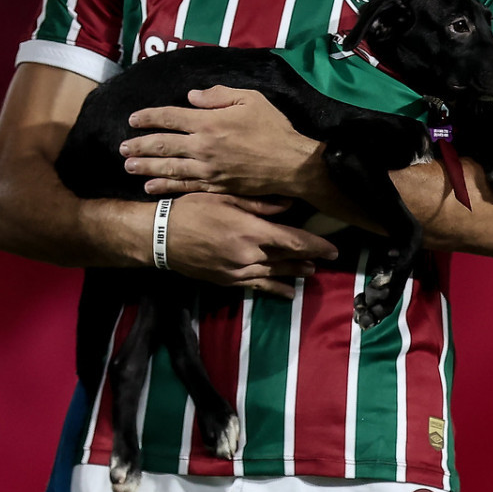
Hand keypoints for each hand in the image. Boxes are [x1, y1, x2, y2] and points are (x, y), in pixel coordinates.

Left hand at [123, 87, 323, 199]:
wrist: (293, 164)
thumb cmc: (275, 129)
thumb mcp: (252, 99)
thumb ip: (219, 95)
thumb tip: (192, 96)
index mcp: (209, 122)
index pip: (170, 117)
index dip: (148, 117)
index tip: (133, 119)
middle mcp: (202, 146)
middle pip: (162, 144)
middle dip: (139, 144)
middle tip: (122, 146)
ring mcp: (207, 168)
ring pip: (168, 167)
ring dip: (145, 166)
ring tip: (127, 165)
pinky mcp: (214, 185)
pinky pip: (183, 185)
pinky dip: (164, 186)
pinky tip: (150, 186)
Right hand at [162, 194, 340, 296]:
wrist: (159, 237)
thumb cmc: (192, 211)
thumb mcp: (226, 199)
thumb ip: (260, 205)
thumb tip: (289, 206)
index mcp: (251, 232)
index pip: (293, 241)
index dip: (316, 246)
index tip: (333, 249)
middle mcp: (249, 255)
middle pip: (287, 258)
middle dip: (308, 258)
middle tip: (328, 258)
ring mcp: (238, 271)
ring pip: (274, 273)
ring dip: (294, 272)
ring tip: (311, 271)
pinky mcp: (227, 281)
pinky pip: (256, 286)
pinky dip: (274, 289)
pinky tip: (288, 292)